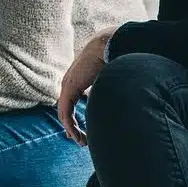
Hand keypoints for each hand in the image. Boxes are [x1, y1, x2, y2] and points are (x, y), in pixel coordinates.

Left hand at [58, 27, 113, 144]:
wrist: (108, 44)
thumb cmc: (113, 57)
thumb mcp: (110, 77)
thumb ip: (109, 87)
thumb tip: (122, 97)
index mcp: (78, 80)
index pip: (72, 103)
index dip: (75, 118)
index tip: (81, 130)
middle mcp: (70, 83)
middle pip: (67, 110)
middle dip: (72, 127)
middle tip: (80, 140)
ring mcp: (67, 86)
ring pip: (65, 114)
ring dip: (72, 129)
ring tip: (81, 141)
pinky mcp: (69, 89)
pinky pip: (65, 112)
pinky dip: (70, 125)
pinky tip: (75, 135)